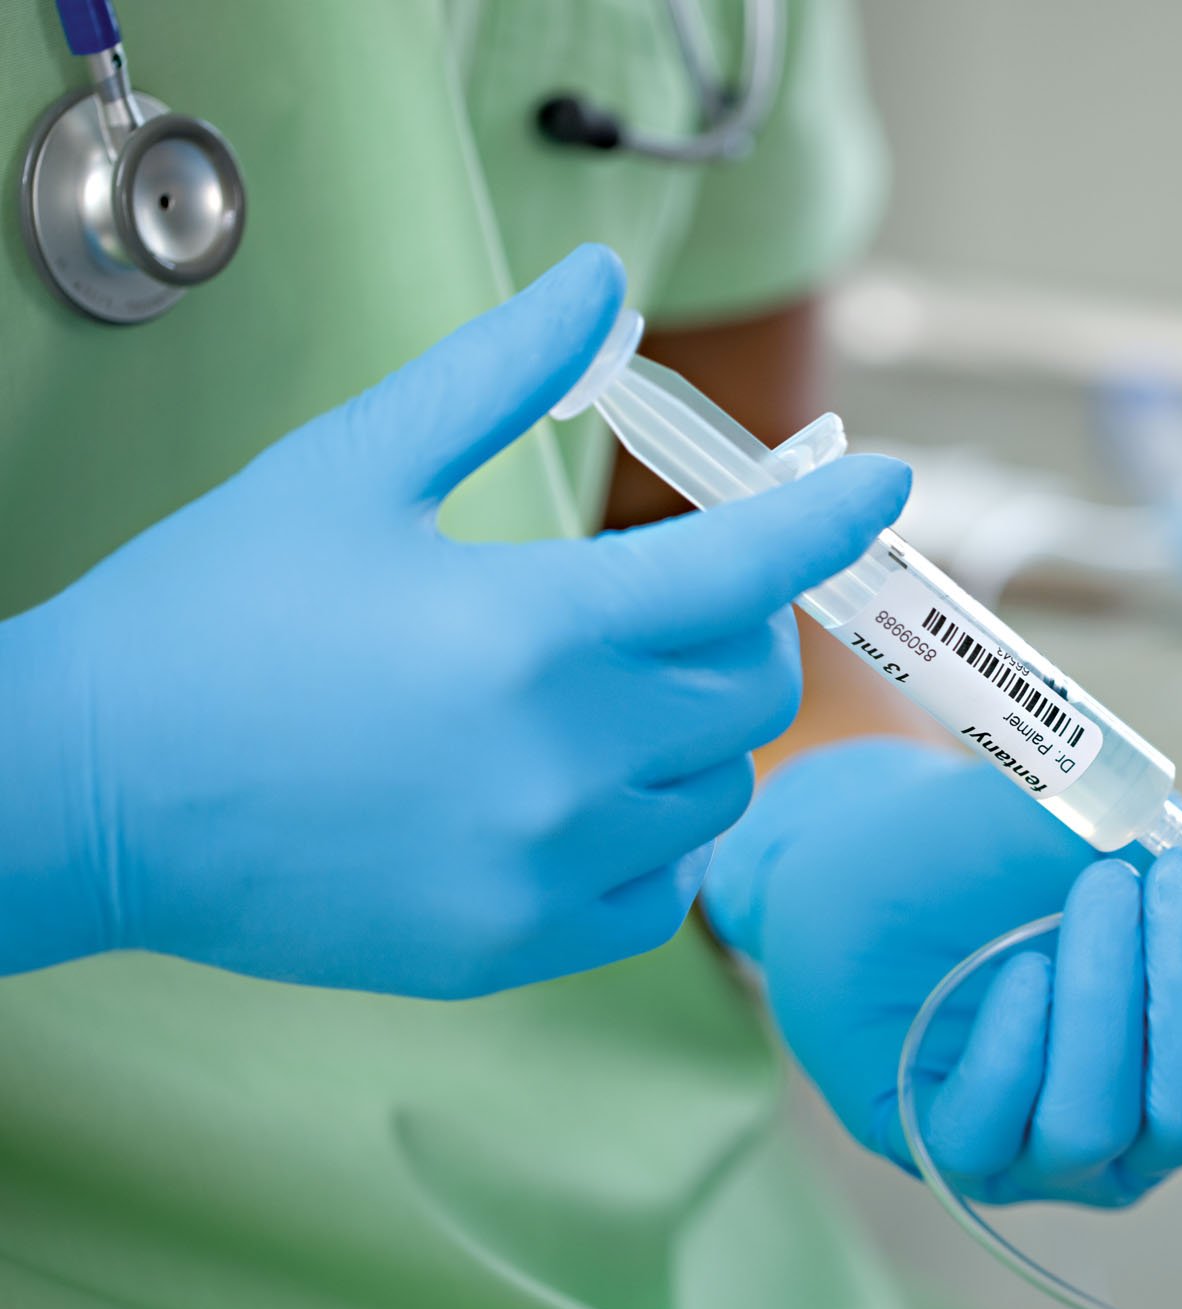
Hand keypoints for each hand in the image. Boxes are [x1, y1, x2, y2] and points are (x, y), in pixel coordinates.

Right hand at [0, 246, 909, 997]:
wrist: (89, 789)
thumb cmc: (212, 619)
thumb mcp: (350, 467)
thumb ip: (498, 374)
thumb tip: (601, 284)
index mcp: (534, 626)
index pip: (742, 566)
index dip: (827, 515)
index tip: (886, 483)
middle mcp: (564, 759)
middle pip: (748, 686)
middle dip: (738, 624)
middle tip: (679, 595)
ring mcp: (542, 868)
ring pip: (712, 789)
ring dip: (690, 727)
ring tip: (601, 693)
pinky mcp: (509, 946)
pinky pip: (657, 892)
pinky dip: (652, 833)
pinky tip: (582, 795)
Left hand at [706, 739, 1181, 1204]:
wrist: (852, 863)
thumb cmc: (976, 853)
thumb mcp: (1082, 831)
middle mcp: (1129, 1114)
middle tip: (1171, 881)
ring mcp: (1037, 1143)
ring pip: (1103, 1121)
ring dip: (1105, 1002)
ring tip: (1090, 895)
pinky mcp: (946, 1142)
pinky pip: (995, 1128)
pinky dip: (1017, 1046)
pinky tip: (1016, 973)